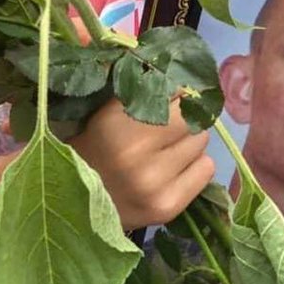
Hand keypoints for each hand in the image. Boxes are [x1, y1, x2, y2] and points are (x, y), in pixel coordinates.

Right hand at [71, 97, 214, 228]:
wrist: (78, 205)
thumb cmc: (94, 149)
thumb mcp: (106, 113)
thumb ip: (140, 91)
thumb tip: (180, 76)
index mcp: (115, 125)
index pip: (171, 93)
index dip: (173, 92)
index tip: (168, 97)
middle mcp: (136, 155)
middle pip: (190, 117)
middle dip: (183, 117)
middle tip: (169, 125)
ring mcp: (155, 184)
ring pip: (201, 141)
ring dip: (189, 141)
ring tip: (168, 148)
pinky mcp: (168, 206)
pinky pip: (206, 169)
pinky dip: (195, 165)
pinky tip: (175, 168)